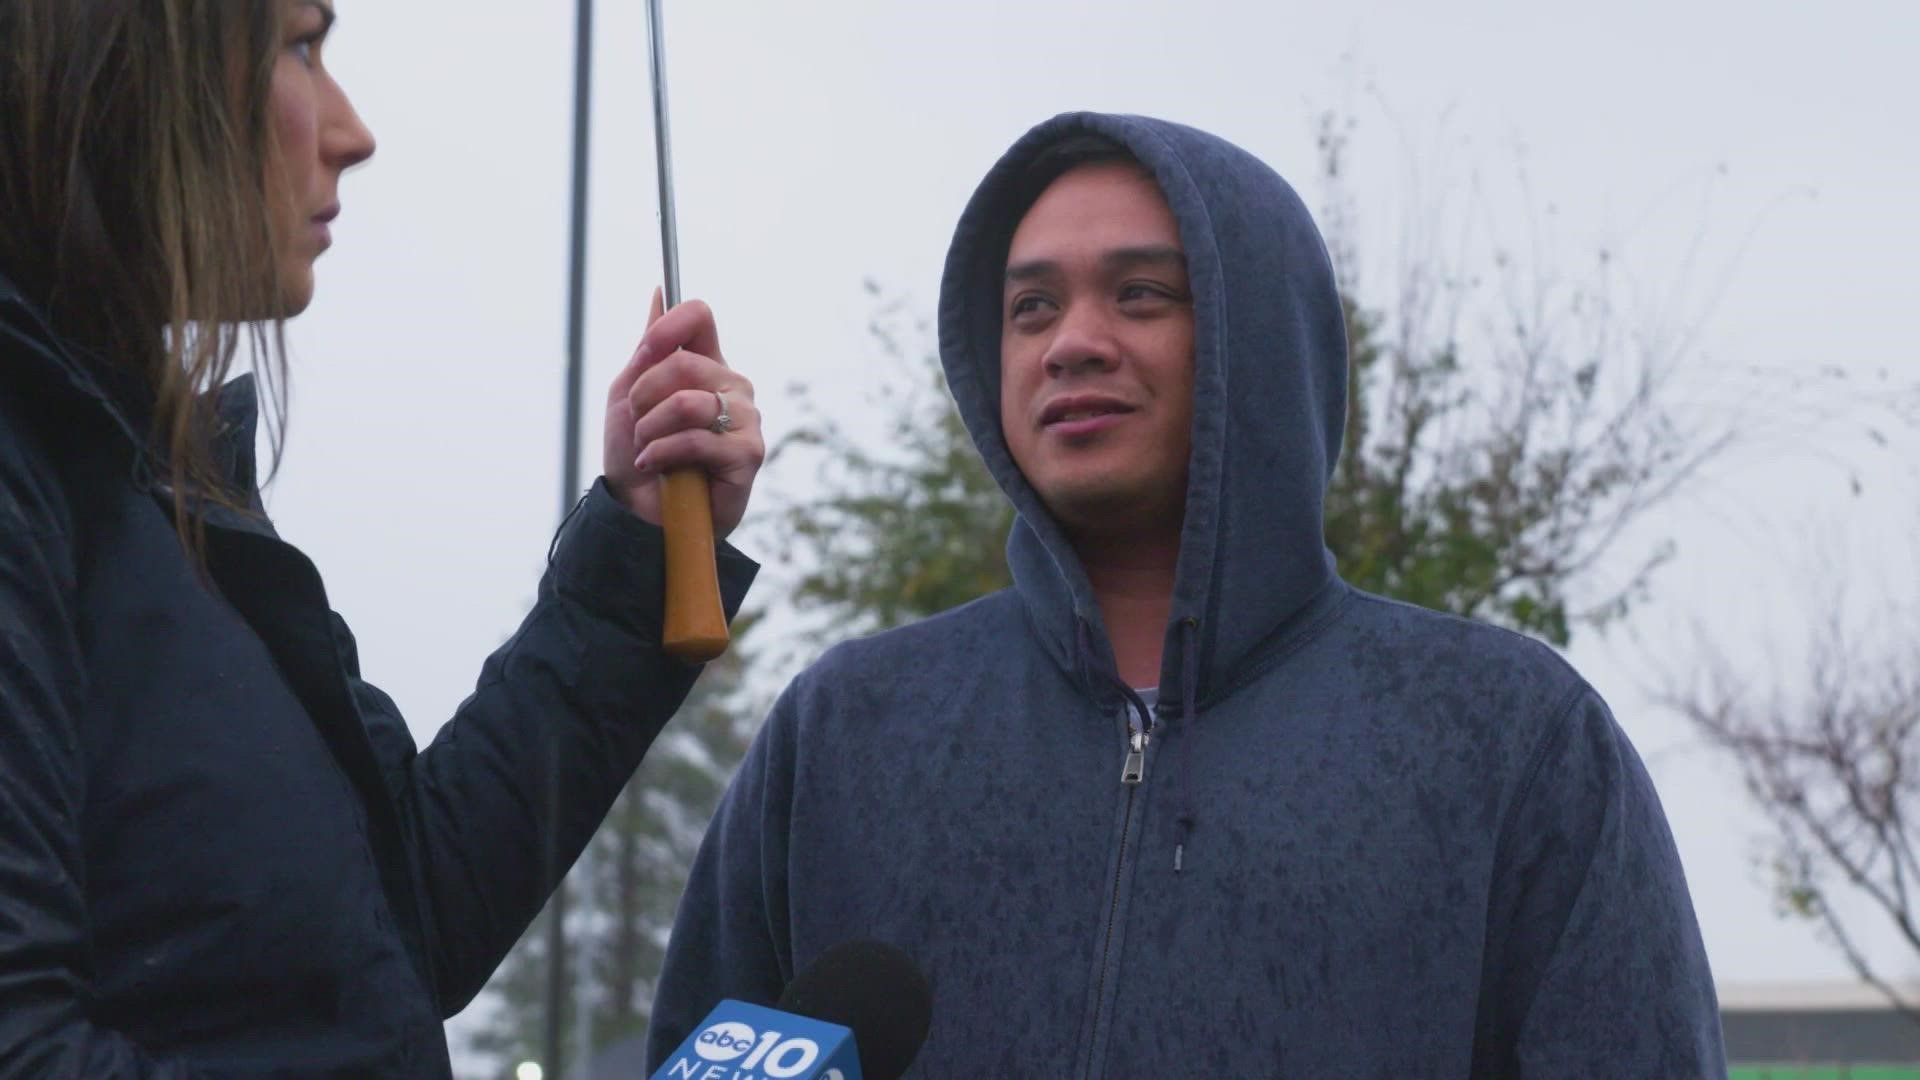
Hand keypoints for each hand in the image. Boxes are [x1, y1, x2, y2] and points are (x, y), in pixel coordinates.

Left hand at [603, 289, 763, 539]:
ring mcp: (745, 419)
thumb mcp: (630, 395)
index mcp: (707, 365)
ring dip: (650, 429)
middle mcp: (732, 386)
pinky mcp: (748, 454)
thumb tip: (659, 292)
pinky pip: (696, 438)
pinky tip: (656, 467)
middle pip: (683, 363)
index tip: (644, 352)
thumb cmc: (639, 455)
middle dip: (643, 396)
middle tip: (638, 423)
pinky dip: (661, 453)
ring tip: (647, 448)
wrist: (640, 512)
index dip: (667, 327)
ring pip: (686, 402)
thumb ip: (649, 348)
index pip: (699, 316)